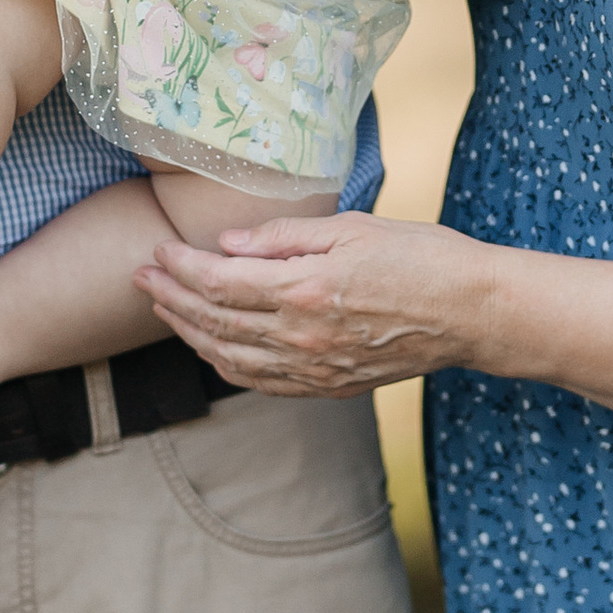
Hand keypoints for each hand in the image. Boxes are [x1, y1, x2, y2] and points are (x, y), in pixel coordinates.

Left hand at [135, 210, 488, 395]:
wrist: (472, 312)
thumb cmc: (421, 256)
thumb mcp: (352, 227)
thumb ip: (285, 236)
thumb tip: (227, 242)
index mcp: (306, 290)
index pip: (219, 282)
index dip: (180, 266)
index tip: (158, 250)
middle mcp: (303, 336)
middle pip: (215, 322)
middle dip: (170, 298)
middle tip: (140, 278)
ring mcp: (315, 368)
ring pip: (231, 358)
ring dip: (189, 334)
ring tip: (164, 309)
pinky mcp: (330, 385)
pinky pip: (262, 383)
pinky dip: (226, 365)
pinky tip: (211, 348)